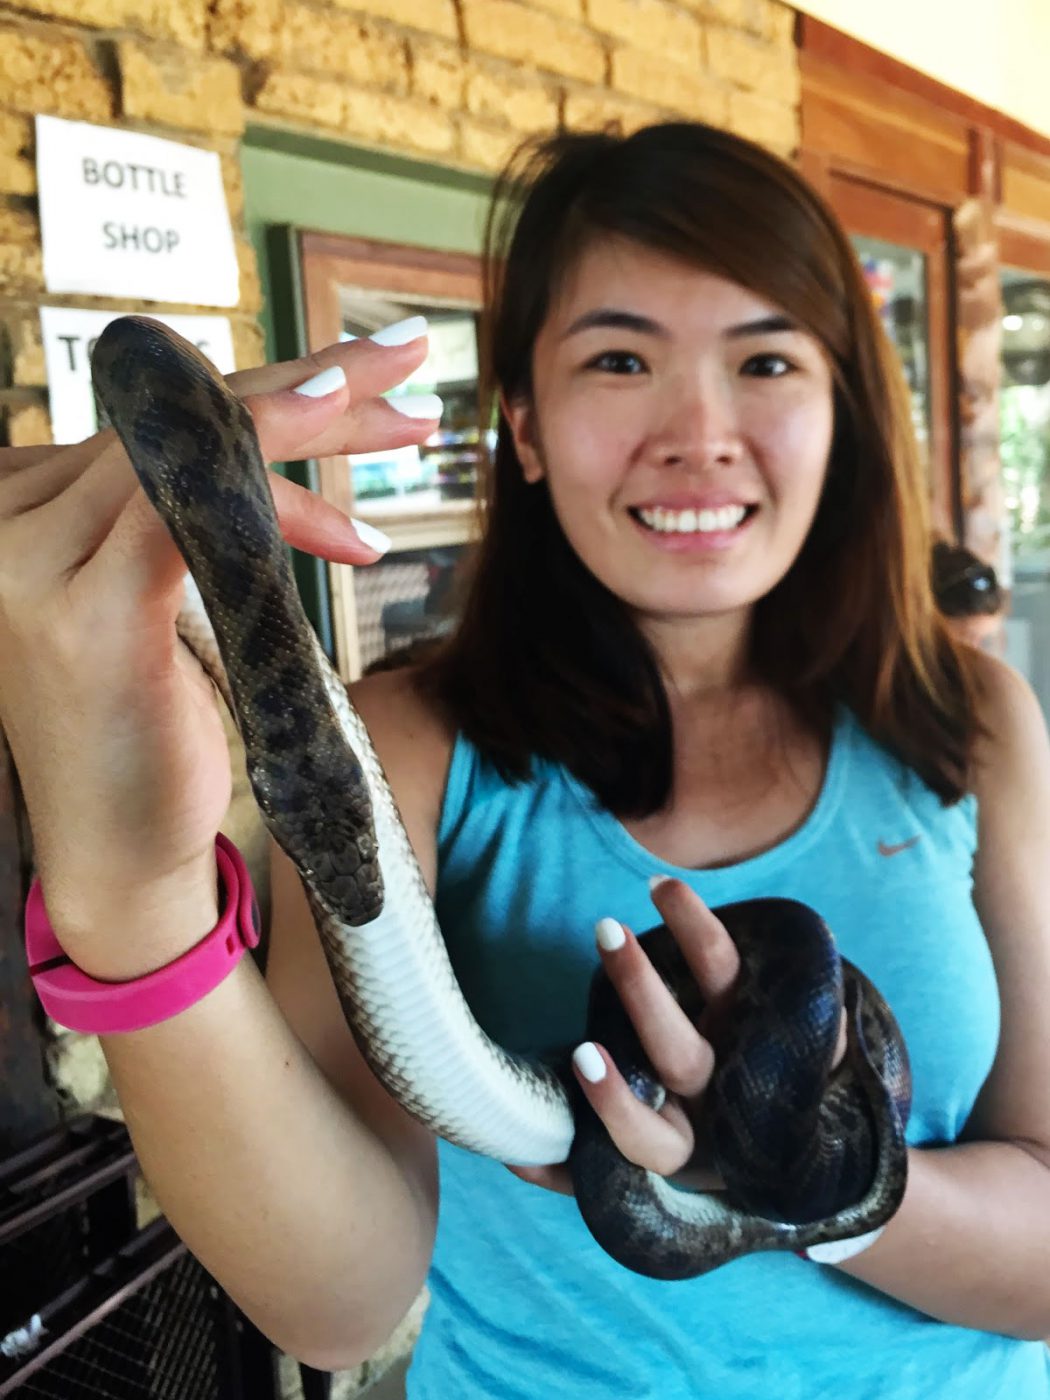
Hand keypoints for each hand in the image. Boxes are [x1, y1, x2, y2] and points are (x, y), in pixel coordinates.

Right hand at [0, 329, 434, 972]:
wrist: (117, 857)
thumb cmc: (149, 731)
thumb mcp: (158, 599)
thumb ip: (174, 516)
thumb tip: (251, 437)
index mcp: (24, 502)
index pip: (161, 416)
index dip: (269, 386)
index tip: (366, 376)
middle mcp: (9, 514)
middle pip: (182, 417)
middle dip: (309, 384)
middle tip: (405, 357)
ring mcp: (30, 558)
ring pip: (196, 452)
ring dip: (318, 434)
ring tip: (412, 429)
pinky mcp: (81, 611)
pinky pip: (193, 515)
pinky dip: (279, 503)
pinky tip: (353, 524)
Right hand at [510, 879, 847, 1195]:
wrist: (808, 1139)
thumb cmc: (697, 1149)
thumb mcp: (645, 1176)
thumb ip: (580, 1170)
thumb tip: (514, 1158)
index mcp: (687, 1145)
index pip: (649, 1137)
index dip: (618, 1102)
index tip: (582, 1055)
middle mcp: (720, 1096)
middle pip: (683, 1051)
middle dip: (643, 993)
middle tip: (606, 932)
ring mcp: (751, 1048)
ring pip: (724, 988)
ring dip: (691, 936)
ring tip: (655, 891)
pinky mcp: (777, 1012)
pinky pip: (749, 964)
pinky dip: (706, 925)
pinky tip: (667, 892)